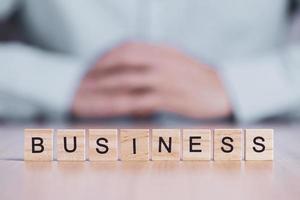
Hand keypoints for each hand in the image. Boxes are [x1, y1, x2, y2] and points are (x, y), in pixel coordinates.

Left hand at [71, 42, 231, 118]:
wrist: (222, 91)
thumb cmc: (199, 77)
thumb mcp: (179, 59)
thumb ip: (158, 55)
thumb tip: (139, 54)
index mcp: (163, 51)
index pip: (129, 47)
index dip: (109, 54)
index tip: (96, 61)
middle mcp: (162, 62)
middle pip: (124, 61)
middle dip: (102, 67)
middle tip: (87, 75)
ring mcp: (164, 81)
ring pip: (129, 80)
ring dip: (108, 86)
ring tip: (93, 92)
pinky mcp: (168, 99)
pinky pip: (141, 101)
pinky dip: (124, 103)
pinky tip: (113, 107)